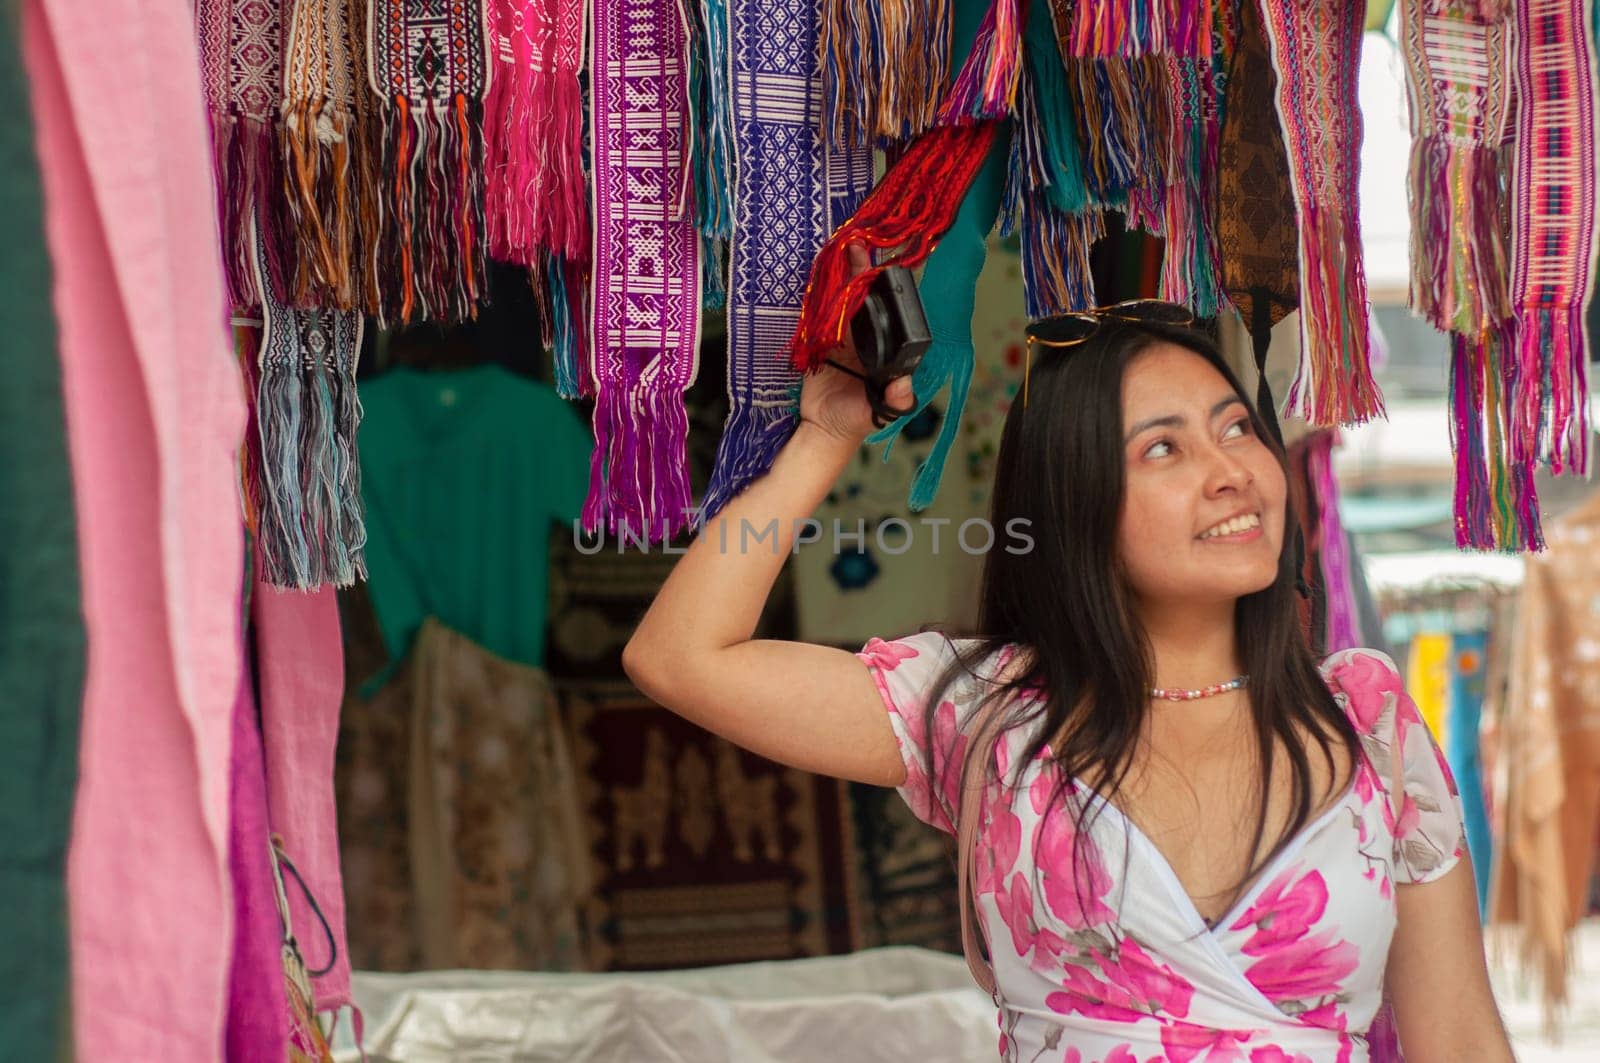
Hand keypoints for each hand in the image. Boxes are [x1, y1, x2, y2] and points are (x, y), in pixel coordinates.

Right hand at [798, 244, 915, 445]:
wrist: (821, 427)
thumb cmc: (854, 420)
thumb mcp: (877, 414)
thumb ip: (894, 401)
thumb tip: (904, 386)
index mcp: (885, 349)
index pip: (890, 314)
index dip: (887, 292)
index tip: (882, 270)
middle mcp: (866, 337)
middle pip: (866, 299)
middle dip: (863, 272)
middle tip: (859, 247)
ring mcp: (842, 335)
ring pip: (844, 299)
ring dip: (843, 275)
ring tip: (844, 248)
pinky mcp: (820, 338)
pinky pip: (821, 311)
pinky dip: (820, 291)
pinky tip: (822, 270)